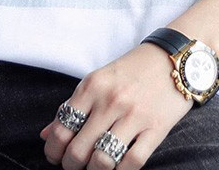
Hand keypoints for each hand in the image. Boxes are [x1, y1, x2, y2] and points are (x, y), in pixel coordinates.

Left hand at [38, 42, 194, 168]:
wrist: (173, 58)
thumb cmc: (131, 71)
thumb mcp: (98, 80)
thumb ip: (72, 106)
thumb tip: (45, 135)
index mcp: (92, 86)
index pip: (62, 128)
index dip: (53, 149)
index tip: (55, 155)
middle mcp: (110, 100)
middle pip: (78, 150)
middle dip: (70, 165)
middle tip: (73, 165)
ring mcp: (134, 116)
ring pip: (102, 161)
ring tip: (93, 167)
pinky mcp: (156, 129)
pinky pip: (132, 163)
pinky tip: (116, 167)